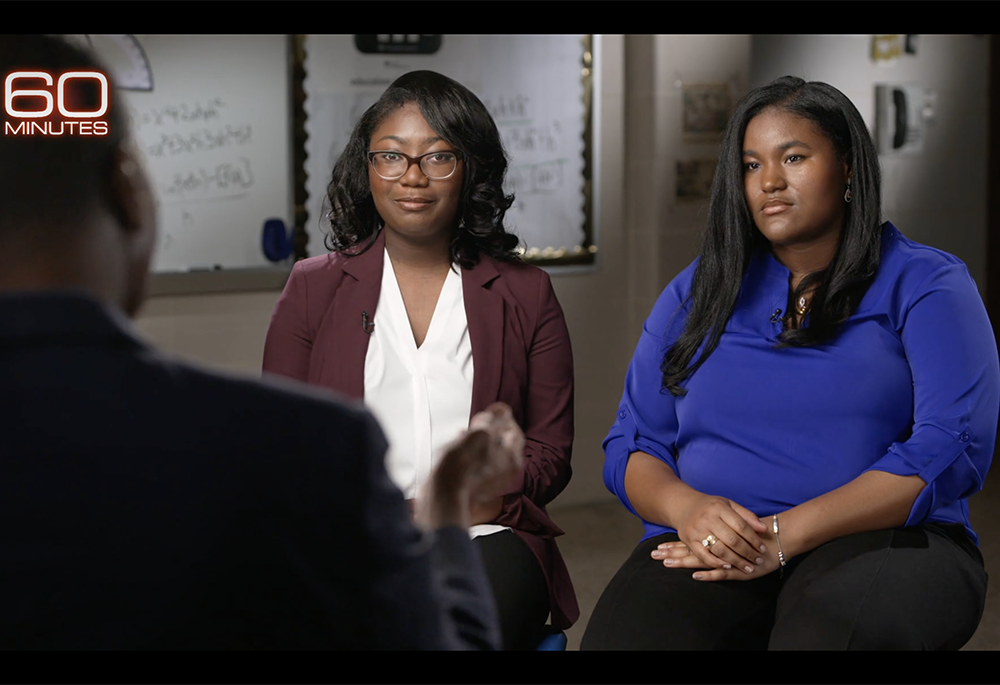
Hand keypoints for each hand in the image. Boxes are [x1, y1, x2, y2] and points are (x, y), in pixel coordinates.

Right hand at [414, 404, 523, 530]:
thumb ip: (493, 419)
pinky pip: (475, 465)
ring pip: (487, 453)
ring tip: (462, 435)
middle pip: (501, 443)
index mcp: (512, 459)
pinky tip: (456, 450)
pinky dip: (468, 455)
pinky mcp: (475, 486)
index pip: (513, 431)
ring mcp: (491, 480)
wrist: (443, 497)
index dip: (502, 418)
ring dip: (476, 441)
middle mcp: (506, 472)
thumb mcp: (480, 434)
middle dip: (488, 430)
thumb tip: (502, 409)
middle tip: (475, 424)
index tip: (490, 412)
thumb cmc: (462, 466)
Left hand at [651, 516, 781, 580]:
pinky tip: (696, 576)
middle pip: (691, 550)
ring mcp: (727, 557)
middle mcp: (718, 545)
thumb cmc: (754, 534)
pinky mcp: (738, 567)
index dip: (674, 545)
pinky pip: (721, 571)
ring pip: (701, 559)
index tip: (657, 548)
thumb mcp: (734, 530)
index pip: (690, 542)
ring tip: (666, 563)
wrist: (777, 536)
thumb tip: (699, 533)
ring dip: (683, 561)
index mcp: (714, 536)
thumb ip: (719, 532)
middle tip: (654, 555)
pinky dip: (708, 574)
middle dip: (672, 552)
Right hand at [667, 495, 770, 575]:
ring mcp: (697, 530)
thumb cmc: (710, 506)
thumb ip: (746, 516)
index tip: (763, 548)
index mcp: (719, 508)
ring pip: (720, 550)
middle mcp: (707, 518)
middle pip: (732, 540)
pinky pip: (704, 555)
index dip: (754, 539)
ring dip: (736, 561)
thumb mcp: (728, 505)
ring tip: (748, 567)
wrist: (683, 506)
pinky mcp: (689, 540)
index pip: (741, 526)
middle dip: (748, 552)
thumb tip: (764, 529)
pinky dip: (717, 563)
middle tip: (758, 561)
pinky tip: (728, 566)